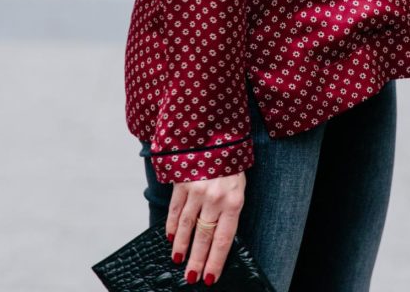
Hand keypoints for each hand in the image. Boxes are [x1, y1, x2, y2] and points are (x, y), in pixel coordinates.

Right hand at [166, 170, 246, 285]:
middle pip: (204, 237)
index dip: (215, 261)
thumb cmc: (231, 162)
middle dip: (196, 260)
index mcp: (233, 201)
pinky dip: (172, 225)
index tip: (209, 277)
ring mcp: (197, 189)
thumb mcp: (238, 186)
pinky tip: (171, 236)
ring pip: (187, 226)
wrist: (217, 132)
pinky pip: (175, 209)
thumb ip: (229, 209)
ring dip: (182, 245)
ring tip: (178, 260)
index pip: (223, 240)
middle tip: (190, 277)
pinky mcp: (182, 181)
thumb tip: (216, 238)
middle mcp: (215, 198)